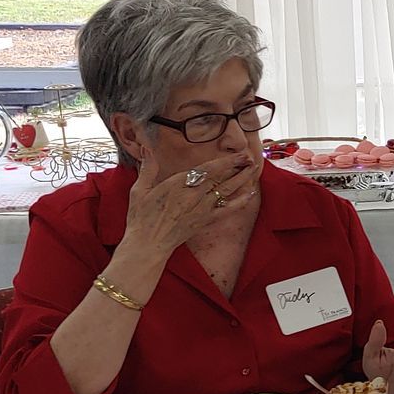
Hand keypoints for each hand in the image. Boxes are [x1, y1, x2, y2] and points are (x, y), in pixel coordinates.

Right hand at [122, 151, 260, 257]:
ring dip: (241, 180)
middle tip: (250, 158)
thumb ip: (148, 168)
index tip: (237, 154)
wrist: (148, 244)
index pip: (207, 169)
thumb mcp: (140, 190)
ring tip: (253, 169)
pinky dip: (240, 202)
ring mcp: (201, 209)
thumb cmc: (141, 218)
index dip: (225, 161)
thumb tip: (147, 148)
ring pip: (226, 191)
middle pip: (220, 178)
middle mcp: (193, 196)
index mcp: (178, 185)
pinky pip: (227, 210)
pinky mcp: (205, 221)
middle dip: (237, 167)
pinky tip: (250, 194)